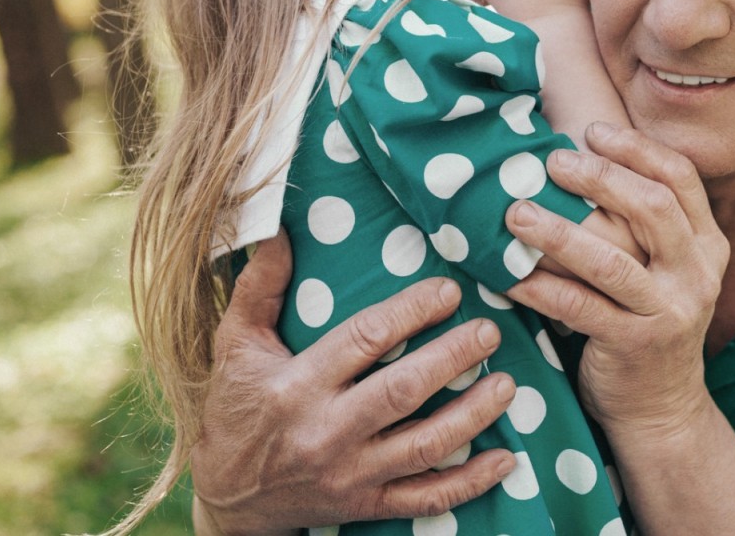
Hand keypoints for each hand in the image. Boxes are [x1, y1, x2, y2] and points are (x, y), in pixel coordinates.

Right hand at [191, 232, 517, 534]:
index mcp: (296, 386)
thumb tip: (279, 229)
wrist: (226, 499)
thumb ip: (259, 287)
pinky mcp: (365, 505)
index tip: (450, 291)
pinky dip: (469, 483)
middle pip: (402, 392)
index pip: (364, 340)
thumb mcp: (235, 346)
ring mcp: (349, 475)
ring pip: (423, 446)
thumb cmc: (236, 410)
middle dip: (452, 358)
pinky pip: (426, 498)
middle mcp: (325, 432)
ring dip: (473, 415)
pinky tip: (505, 460)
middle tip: (490, 330)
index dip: (412, 312)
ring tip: (509, 384)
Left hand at [504, 123, 729, 434]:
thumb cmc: (646, 321)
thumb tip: (578, 156)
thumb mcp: (664, 269)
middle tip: (551, 162)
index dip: (636, 149)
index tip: (592, 130)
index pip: (680, 178)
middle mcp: (697, 273)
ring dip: (558, 232)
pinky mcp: (636, 345)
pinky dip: (540, 288)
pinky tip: (509, 275)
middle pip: (652, 207)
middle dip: (599, 178)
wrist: (661, 407)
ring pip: (611, 261)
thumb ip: (642, 223)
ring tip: (516, 213)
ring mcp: (670, 311)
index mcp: (707, 244)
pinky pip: (580, 308)